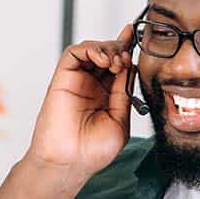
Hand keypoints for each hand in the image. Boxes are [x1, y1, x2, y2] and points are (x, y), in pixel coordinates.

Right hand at [25, 25, 134, 177]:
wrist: (70, 162)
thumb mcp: (121, 120)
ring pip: (91, 49)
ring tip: (115, 62)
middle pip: (107, 53)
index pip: (118, 66)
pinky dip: (90, 49)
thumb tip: (130, 68)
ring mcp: (77, 81)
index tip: (137, 36)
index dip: (127, 49)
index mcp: (106, 96)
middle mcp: (91, 86)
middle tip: (125, 59)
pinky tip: (102, 60)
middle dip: (120, 49)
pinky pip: (74, 53)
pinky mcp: (62, 78)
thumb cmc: (92, 151)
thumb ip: (124, 93)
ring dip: (107, 48)